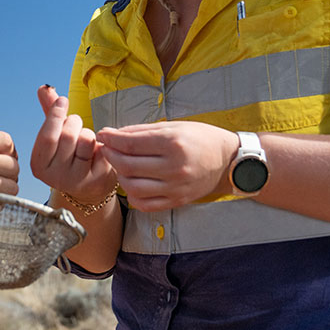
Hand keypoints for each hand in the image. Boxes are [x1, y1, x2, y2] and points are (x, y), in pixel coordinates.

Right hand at [30, 85, 115, 201]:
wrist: (89, 185)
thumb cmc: (70, 155)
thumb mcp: (57, 135)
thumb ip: (50, 112)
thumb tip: (43, 88)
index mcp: (39, 165)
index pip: (47, 136)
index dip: (55, 115)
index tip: (63, 100)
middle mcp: (54, 176)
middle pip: (67, 136)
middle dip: (74, 122)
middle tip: (76, 123)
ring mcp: (75, 181)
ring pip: (85, 141)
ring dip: (88, 132)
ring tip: (86, 139)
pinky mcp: (94, 181)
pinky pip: (101, 150)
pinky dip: (100, 143)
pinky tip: (97, 151)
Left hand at [98, 121, 238, 210]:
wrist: (228, 161)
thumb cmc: (200, 138)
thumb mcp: (173, 126)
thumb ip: (141, 131)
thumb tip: (112, 134)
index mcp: (173, 143)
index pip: (130, 144)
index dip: (111, 139)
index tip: (102, 134)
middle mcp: (173, 167)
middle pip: (127, 165)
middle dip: (111, 155)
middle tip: (107, 148)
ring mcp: (175, 187)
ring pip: (132, 186)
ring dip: (120, 175)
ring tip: (120, 165)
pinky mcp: (177, 201)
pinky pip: (145, 204)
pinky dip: (132, 194)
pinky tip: (132, 182)